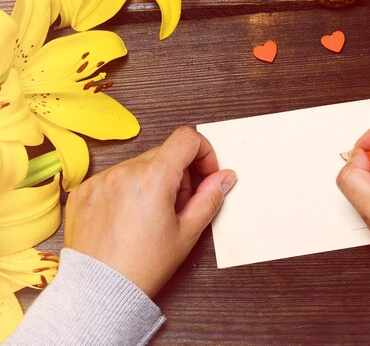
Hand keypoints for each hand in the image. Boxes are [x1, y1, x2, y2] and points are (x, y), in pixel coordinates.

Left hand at [64, 127, 236, 297]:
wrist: (98, 291)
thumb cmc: (143, 266)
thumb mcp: (187, 233)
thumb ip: (209, 198)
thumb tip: (224, 177)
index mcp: (154, 177)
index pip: (187, 139)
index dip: (204, 153)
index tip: (205, 175)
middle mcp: (124, 171)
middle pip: (164, 154)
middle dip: (179, 174)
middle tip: (179, 207)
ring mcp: (101, 179)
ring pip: (139, 165)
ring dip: (153, 181)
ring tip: (151, 217)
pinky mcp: (84, 191)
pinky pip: (114, 178)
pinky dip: (127, 190)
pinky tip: (128, 218)